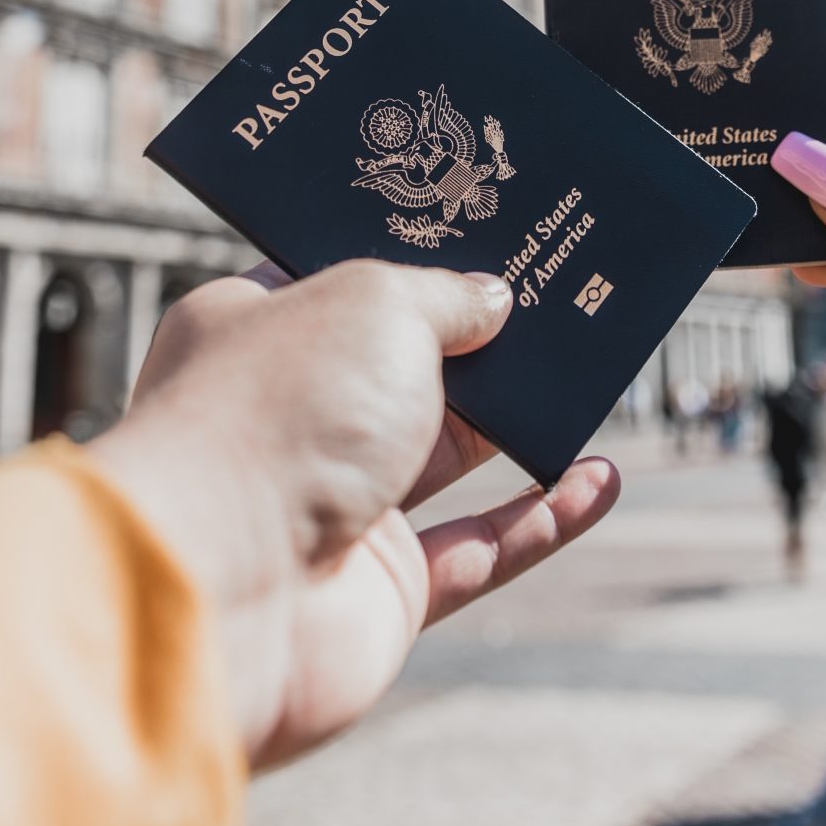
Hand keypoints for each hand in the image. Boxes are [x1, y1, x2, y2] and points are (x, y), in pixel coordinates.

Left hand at [89, 260, 619, 769]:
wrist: (223, 590)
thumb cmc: (276, 416)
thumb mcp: (376, 304)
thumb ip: (445, 296)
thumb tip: (492, 300)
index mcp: (252, 332)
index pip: (336, 281)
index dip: (410, 257)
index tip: (484, 233)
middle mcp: (288, 419)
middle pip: (403, 369)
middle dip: (481, 340)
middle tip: (560, 299)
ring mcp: (335, 508)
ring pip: (449, 457)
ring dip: (522, 424)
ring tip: (596, 379)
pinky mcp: (381, 592)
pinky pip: (482, 549)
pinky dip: (544, 518)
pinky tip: (601, 481)